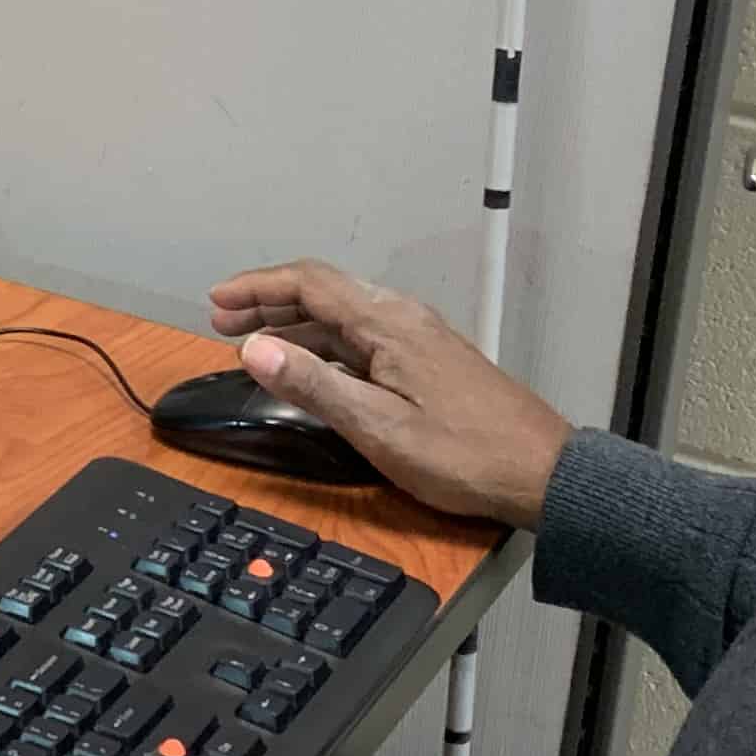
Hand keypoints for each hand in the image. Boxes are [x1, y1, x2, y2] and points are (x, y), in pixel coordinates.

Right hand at [203, 259, 570, 525]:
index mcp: (387, 324)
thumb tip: (253, 348)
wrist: (540, 471)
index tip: (216, 304)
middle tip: (222, 323)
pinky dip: (324, 343)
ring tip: (254, 344)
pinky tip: (310, 367)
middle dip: (268, 302)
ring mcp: (418, 336)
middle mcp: (403, 317)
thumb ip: (312, 385)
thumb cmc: (463, 454)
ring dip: (294, 323)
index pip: (308, 284)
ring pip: (342, 315)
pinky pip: (362, 336)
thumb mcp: (376, 426)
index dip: (256, 289)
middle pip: (323, 292)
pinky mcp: (428, 359)